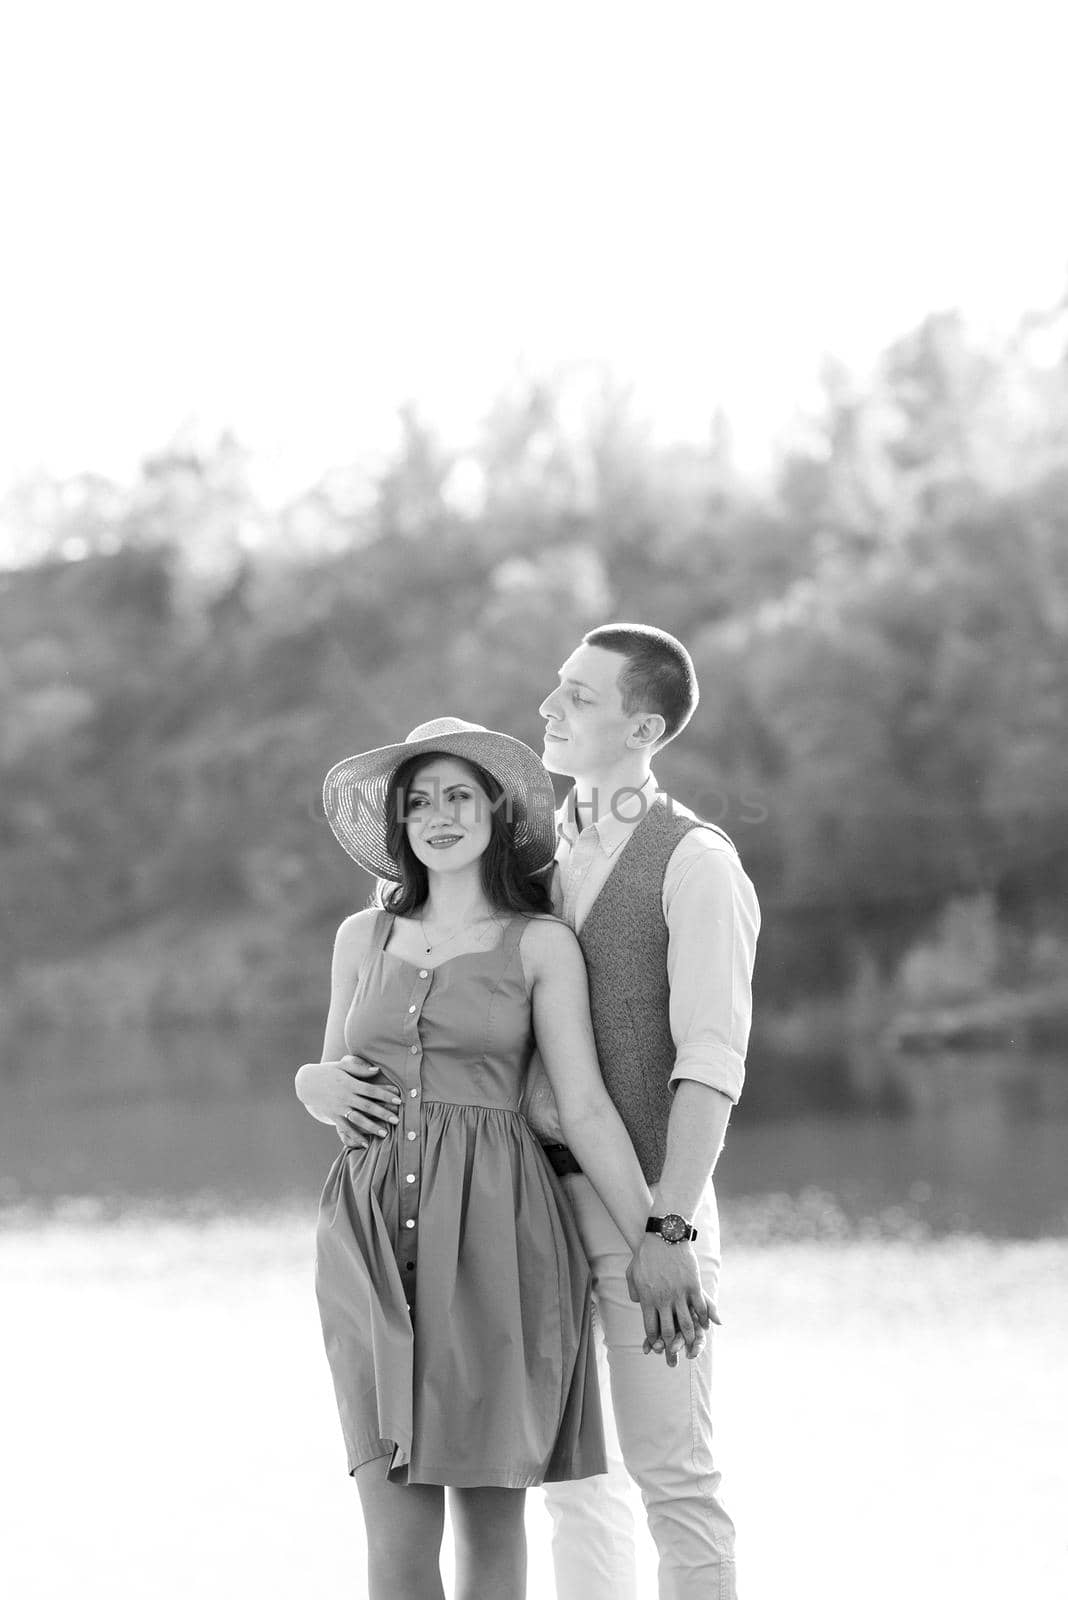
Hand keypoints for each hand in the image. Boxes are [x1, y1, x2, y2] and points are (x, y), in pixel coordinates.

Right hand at [296, 1056, 400, 1147]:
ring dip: (371, 1127)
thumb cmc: (328, 1072)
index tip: (399, 1100)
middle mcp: (345, 1096)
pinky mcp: (333, 1115)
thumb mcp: (342, 1066)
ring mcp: (339, 1107)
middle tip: (397, 1120)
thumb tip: (377, 1070)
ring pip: (357, 1119)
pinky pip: (345, 1128)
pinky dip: (355, 1136)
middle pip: (367, 1106)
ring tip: (385, 1134)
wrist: (307, 1083)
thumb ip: (359, 1069)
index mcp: (350, 1083)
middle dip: (383, 1113)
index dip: (385, 1095)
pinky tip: (365, 1143)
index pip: (371, 1090)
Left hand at [626, 1238, 719, 1366]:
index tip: (658, 1348)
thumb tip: (637, 1303)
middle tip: (676, 1355)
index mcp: (647, 1299)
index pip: (650, 1328)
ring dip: (690, 1337)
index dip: (654, 1341)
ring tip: (692, 1345)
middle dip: (672, 1347)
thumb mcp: (632, 1273)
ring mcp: (679, 1293)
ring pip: (686, 1323)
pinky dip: (704, 1318)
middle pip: (668, 1330)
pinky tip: (707, 1325)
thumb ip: (634, 1291)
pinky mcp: (693, 1285)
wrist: (663, 1235)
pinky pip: (700, 1307)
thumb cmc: (645, 1254)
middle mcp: (664, 1300)